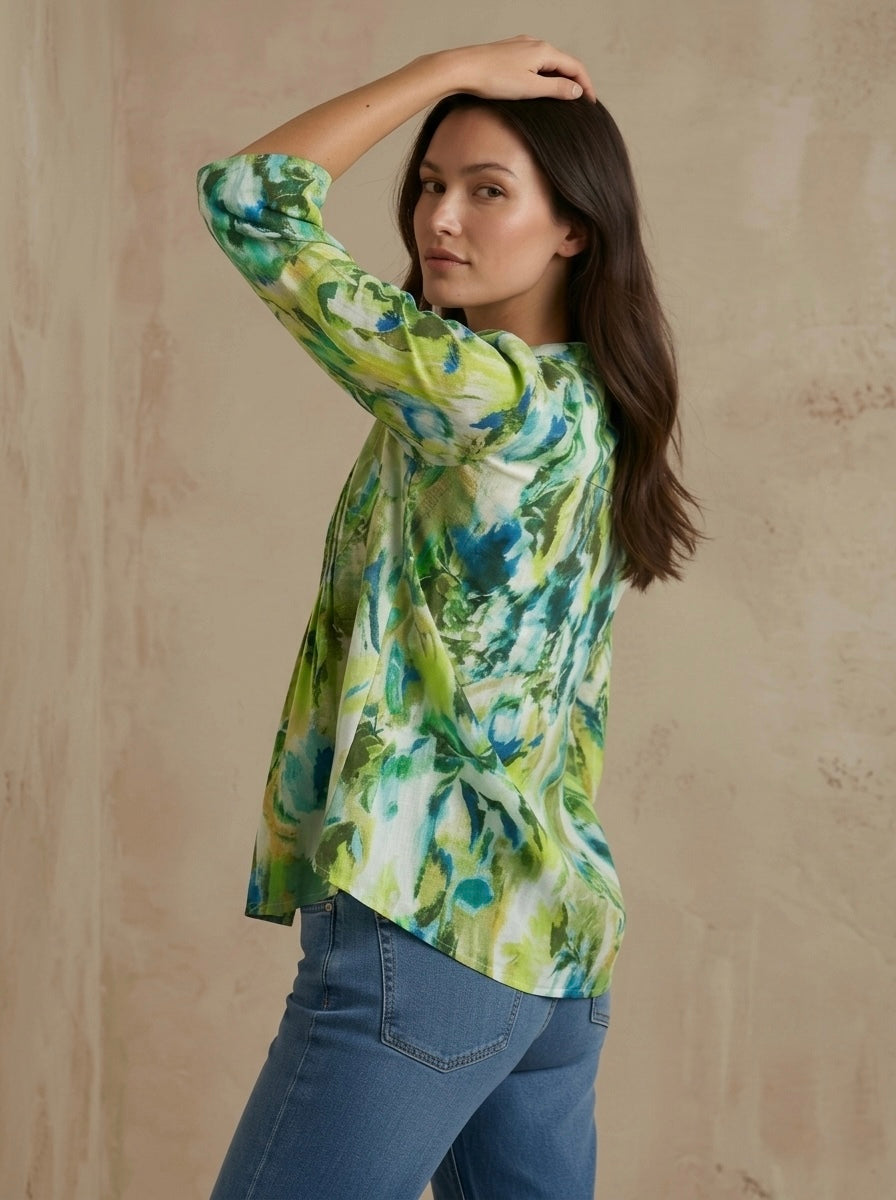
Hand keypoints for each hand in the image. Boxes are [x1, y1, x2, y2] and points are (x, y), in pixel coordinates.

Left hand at [442, 35, 595, 102]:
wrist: (462, 68)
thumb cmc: (493, 79)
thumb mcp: (530, 88)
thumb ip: (556, 88)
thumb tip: (577, 91)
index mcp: (544, 51)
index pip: (575, 67)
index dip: (586, 85)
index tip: (591, 104)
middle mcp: (536, 43)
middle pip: (564, 62)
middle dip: (574, 82)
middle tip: (580, 103)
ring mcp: (522, 46)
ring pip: (549, 62)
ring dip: (559, 78)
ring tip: (563, 98)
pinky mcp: (510, 52)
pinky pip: (535, 62)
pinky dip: (544, 75)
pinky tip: (539, 87)